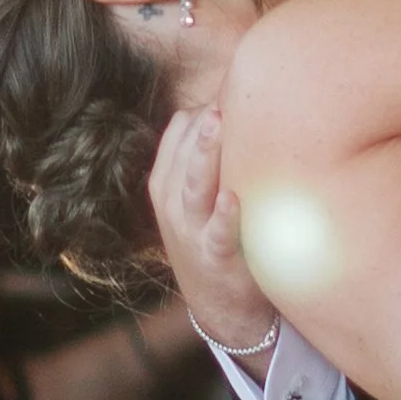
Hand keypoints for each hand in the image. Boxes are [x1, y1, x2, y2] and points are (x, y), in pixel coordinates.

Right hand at [147, 103, 278, 359]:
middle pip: (181, 156)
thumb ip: (209, 156)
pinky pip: (217, 234)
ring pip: (192, 187)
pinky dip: (223, 217)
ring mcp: (191, 231)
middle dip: (198, 128)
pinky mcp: (215, 258)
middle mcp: (174, 204)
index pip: (176, 133)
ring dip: (204, 157)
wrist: (220, 308)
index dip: (201, 112)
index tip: (229, 92)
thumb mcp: (198, 196)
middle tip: (217, 102)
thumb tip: (232, 104)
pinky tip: (232, 199)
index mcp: (168, 182)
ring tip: (216, 128)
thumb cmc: (216, 237)